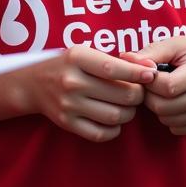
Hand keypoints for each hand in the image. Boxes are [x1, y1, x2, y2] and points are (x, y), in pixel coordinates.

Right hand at [23, 46, 152, 142]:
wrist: (34, 84)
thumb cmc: (68, 65)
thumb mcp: (86, 52)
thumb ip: (117, 60)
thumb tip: (150, 69)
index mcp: (77, 58)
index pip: (114, 68)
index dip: (138, 73)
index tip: (151, 75)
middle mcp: (72, 81)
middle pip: (122, 95)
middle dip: (138, 95)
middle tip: (138, 92)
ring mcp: (69, 105)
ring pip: (116, 116)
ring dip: (129, 113)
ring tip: (127, 105)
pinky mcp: (68, 123)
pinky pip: (102, 133)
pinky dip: (115, 129)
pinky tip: (114, 119)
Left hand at [129, 36, 185, 134]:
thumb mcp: (176, 44)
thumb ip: (150, 52)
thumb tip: (124, 59)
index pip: (165, 87)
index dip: (149, 81)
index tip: (147, 71)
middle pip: (163, 107)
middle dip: (149, 96)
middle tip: (151, 83)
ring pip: (166, 120)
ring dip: (157, 107)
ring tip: (162, 90)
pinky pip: (175, 129)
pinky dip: (168, 117)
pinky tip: (173, 101)